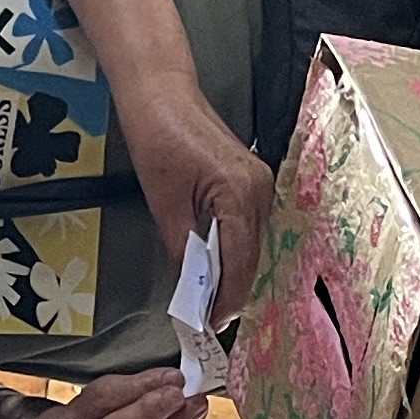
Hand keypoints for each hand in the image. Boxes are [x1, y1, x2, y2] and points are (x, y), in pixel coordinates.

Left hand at [129, 92, 277, 318]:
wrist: (162, 93)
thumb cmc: (158, 138)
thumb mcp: (165, 205)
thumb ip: (185, 251)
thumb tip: (193, 291)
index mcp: (241, 195)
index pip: (240, 265)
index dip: (225, 301)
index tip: (208, 325)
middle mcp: (261, 192)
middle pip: (253, 259)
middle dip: (231, 291)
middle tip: (207, 319)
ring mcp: (261, 185)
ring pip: (253, 246)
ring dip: (233, 272)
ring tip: (209, 298)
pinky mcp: (253, 182)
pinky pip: (249, 228)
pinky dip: (234, 250)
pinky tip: (216, 265)